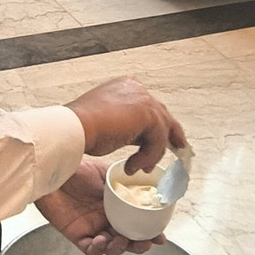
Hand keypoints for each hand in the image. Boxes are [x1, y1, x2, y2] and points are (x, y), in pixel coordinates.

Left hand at [36, 158, 164, 254]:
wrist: (53, 171)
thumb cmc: (75, 170)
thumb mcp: (104, 172)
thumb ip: (123, 179)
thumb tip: (143, 177)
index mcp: (115, 207)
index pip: (136, 224)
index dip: (149, 232)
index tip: (160, 235)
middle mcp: (105, 219)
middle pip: (127, 240)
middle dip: (139, 245)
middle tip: (147, 242)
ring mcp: (91, 228)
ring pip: (111, 248)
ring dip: (120, 248)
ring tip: (122, 239)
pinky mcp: (76, 235)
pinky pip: (90, 249)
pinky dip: (98, 248)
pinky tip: (102, 240)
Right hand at [65, 76, 185, 172]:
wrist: (75, 127)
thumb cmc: (82, 127)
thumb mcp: (108, 124)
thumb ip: (127, 126)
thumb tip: (140, 140)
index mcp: (124, 86)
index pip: (149, 106)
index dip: (159, 123)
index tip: (168, 138)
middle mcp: (135, 89)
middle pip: (161, 113)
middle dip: (170, 134)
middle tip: (179, 148)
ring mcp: (142, 99)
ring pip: (160, 131)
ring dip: (152, 153)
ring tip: (141, 167)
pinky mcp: (147, 115)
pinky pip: (157, 141)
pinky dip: (147, 157)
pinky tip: (132, 165)